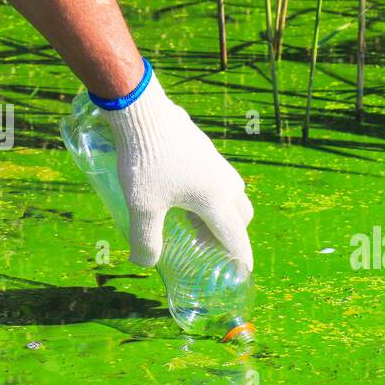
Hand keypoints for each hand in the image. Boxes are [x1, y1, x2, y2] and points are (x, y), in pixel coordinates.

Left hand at [99, 74, 253, 271]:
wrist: (142, 112)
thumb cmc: (145, 161)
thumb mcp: (141, 206)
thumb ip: (145, 239)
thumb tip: (145, 263)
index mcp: (214, 200)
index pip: (235, 237)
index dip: (240, 259)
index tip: (243, 272)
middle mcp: (223, 181)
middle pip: (241, 215)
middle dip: (231, 234)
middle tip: (207, 246)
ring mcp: (215, 162)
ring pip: (233, 194)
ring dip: (222, 212)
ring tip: (192, 220)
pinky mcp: (204, 148)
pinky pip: (218, 177)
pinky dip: (211, 193)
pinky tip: (181, 190)